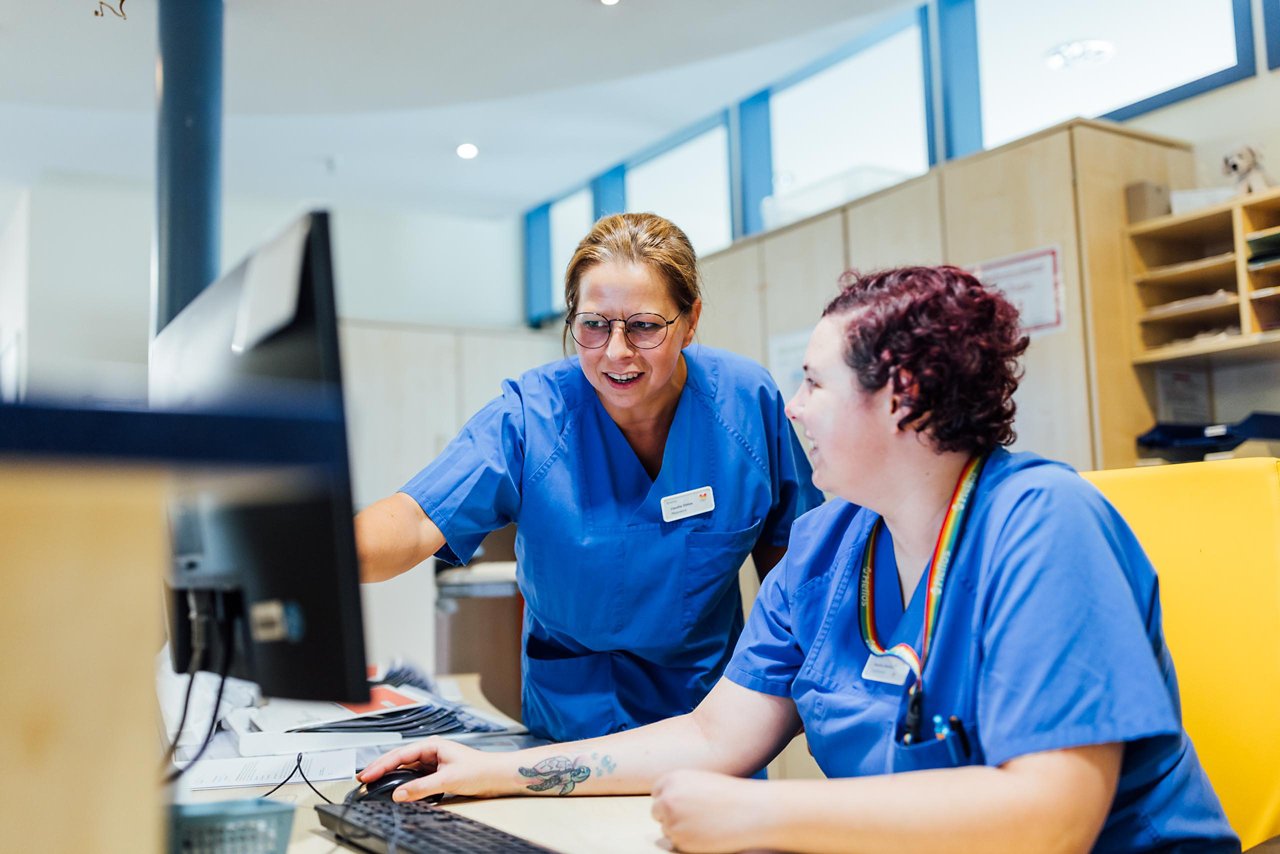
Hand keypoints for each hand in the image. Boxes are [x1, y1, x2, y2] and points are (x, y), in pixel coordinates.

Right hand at [357, 736, 503, 800]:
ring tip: (374, 784)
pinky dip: (403, 784)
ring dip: (391, 776)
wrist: (497, 777)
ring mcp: (433, 763)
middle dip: (380, 768)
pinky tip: (395, 789)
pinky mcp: (436, 775)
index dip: (381, 765)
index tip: (367, 775)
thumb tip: (399, 794)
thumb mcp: (448, 779)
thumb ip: (422, 788)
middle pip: (399, 760)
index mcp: (432, 745)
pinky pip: (414, 778)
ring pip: (406, 769)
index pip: (400, 754)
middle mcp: (431, 752)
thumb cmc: (480, 769)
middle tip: (363, 779)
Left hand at [650, 769, 768, 852]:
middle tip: (693, 817)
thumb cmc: (731, 795)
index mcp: (672, 779)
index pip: (657, 793)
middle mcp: (668, 799)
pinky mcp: (681, 841)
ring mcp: (672, 821)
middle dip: (670, 816)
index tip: (682, 805)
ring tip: (706, 823)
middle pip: (657, 812)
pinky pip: (677, 843)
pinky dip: (689, 841)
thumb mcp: (701, 781)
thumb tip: (666, 802)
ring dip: (681, 829)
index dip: (669, 800)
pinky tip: (708, 833)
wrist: (751, 811)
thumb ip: (681, 789)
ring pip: (667, 829)